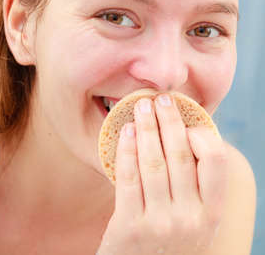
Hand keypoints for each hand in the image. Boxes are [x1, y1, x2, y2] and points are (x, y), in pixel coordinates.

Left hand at [97, 94, 227, 254]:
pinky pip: (128, 178)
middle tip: (161, 99)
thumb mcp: (194, 221)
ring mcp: (160, 224)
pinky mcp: (130, 228)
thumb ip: (195, 187)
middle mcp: (190, 218)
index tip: (186, 120)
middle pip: (179, 154)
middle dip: (169, 120)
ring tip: (141, 107)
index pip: (214, 160)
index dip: (199, 133)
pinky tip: (126, 132)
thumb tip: (187, 136)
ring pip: (153, 161)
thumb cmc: (169, 241)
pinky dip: (126, 149)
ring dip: (147, 128)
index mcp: (211, 213)